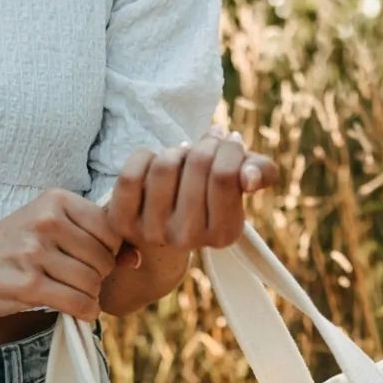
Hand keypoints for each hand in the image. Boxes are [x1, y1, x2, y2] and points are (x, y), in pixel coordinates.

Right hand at [0, 186, 124, 323]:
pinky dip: (84, 311)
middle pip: (103, 258)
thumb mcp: (50, 230)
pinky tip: (78, 310)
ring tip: (73, 294)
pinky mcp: (28, 284)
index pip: (111, 229)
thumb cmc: (11, 249)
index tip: (91, 260)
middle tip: (79, 281)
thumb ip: (95, 239)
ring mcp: (35, 252)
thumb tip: (137, 258)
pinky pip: (77, 302)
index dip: (109, 251)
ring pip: (92, 282)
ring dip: (90, 296)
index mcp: (55, 200)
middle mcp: (46, 221)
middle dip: (99, 277)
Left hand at [104, 124, 279, 257]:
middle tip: (205, 146)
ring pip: (165, 165)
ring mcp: (152, 233)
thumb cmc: (209, 192)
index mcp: (224, 234)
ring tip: (181, 160)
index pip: (226, 175)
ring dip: (175, 152)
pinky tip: (154, 163)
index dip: (229, 148)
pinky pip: (131, 174)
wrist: (166, 220)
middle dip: (203, 145)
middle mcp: (188, 240)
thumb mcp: (241, 181)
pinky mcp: (122, 222)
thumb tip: (249, 178)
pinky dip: (144, 156)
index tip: (228, 142)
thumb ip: (260, 173)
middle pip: (197, 165)